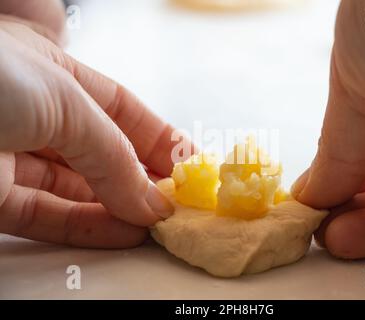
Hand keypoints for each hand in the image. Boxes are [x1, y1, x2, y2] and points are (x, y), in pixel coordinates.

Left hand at [0, 17, 187, 247]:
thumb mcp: (65, 101)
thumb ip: (113, 155)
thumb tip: (152, 202)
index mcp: (55, 71)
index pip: (122, 110)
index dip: (160, 137)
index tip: (190, 167)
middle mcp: (35, 113)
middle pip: (103, 151)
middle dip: (143, 178)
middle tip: (178, 204)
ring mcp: (11, 155)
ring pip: (79, 188)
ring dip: (120, 208)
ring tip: (158, 225)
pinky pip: (48, 214)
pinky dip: (88, 227)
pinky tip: (124, 233)